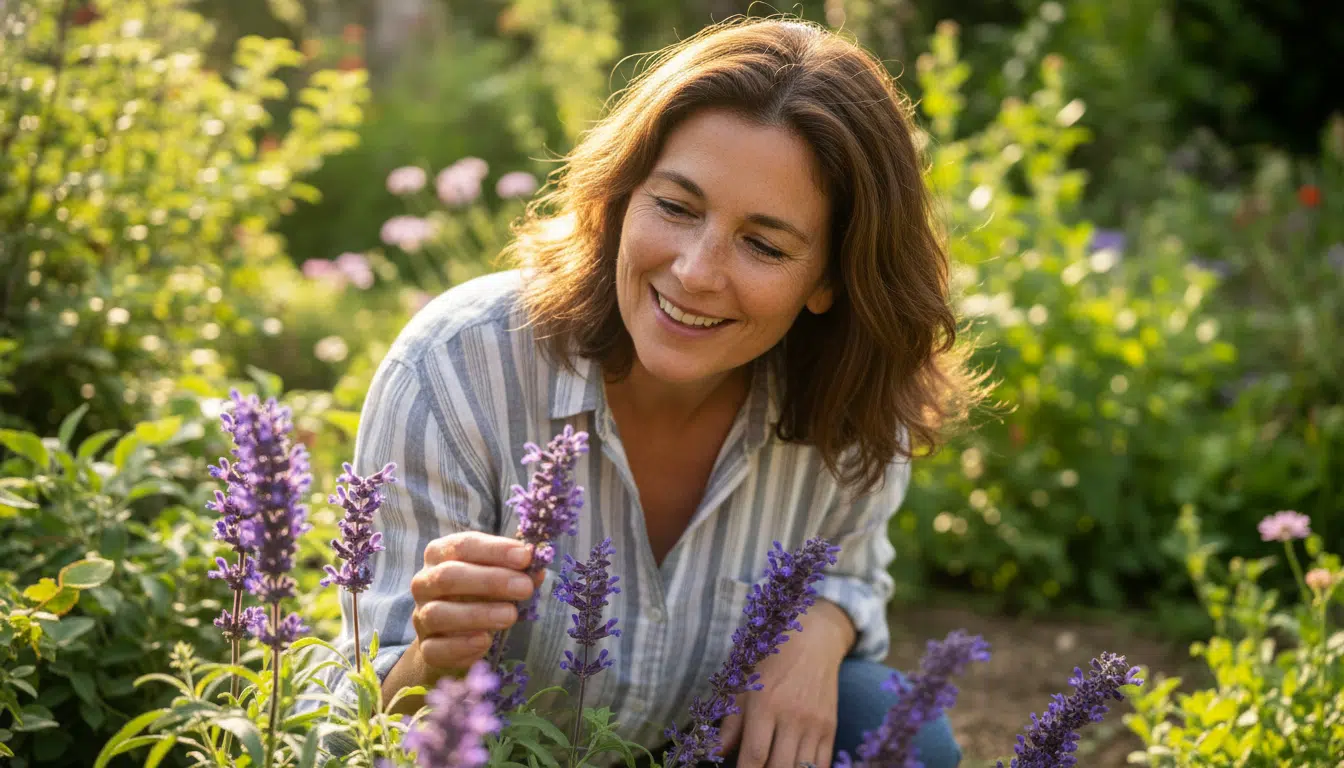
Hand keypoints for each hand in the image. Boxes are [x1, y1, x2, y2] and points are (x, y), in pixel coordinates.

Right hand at [408, 531, 544, 670]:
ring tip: (511, 616)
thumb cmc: (479, 594)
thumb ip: (517, 571)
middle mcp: (424, 582)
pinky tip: (485, 641)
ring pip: (439, 613)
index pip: (463, 545)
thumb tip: (537, 569)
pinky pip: (436, 648)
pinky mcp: (426, 647)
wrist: (454, 634)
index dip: (495, 550)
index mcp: (440, 554)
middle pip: (449, 576)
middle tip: (525, 588)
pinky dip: (461, 645)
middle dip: (490, 580)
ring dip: (478, 614)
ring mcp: (421, 616)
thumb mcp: (499, 576)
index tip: (525, 557)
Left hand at [719, 601, 853, 767]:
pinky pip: (821, 764)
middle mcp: (792, 716)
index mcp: (765, 704)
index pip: (754, 755)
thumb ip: (730, 723)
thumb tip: (714, 753)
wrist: (814, 639)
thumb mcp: (743, 684)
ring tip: (770, 767)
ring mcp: (814, 724)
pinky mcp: (830, 728)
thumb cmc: (770, 659)